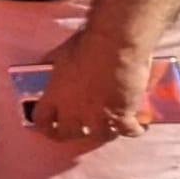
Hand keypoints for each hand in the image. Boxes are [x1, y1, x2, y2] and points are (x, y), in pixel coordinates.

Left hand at [33, 22, 152, 143]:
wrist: (115, 43)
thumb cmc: (87, 43)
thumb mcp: (61, 54)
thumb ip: (54, 65)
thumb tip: (48, 63)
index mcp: (55, 95)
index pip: (42, 120)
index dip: (45, 127)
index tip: (50, 128)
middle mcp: (73, 109)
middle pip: (68, 133)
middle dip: (74, 133)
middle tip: (83, 130)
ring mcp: (97, 114)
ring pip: (99, 135)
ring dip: (105, 132)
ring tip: (111, 128)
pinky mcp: (121, 114)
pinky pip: (127, 131)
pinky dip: (133, 130)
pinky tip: (137, 127)